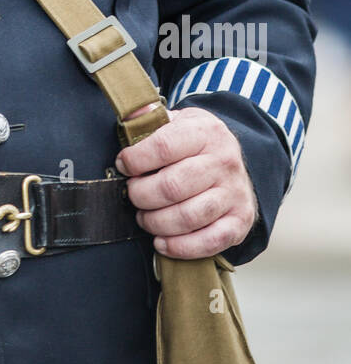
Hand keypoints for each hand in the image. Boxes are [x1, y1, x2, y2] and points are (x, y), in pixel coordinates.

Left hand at [115, 105, 258, 258]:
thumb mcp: (176, 120)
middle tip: (132, 194)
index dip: (135, 160)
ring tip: (144, 217)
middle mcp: (224, 161)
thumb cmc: (195, 143)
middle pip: (172, 186)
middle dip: (141, 195)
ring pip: (188, 216)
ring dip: (156, 222)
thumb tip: (127, 117)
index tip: (123, 165)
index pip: (163, 147)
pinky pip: (209, 241)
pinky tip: (161, 242)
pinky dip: (180, 247)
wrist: (235, 160)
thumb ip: (149, 119)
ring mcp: (234, 193)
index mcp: (205, 132)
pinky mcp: (240, 221)